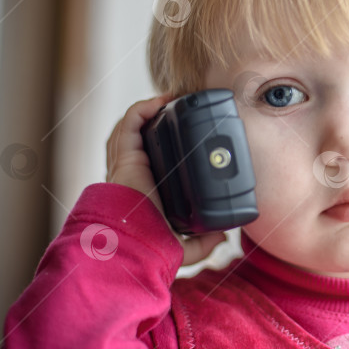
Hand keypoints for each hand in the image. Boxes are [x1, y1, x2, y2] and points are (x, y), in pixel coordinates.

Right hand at [106, 94, 226, 265]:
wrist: (134, 243)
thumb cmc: (150, 246)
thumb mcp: (185, 247)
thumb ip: (204, 243)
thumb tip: (223, 236)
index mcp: (146, 190)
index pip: (151, 160)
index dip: (165, 145)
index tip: (188, 134)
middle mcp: (134, 173)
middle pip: (141, 138)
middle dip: (157, 121)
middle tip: (181, 111)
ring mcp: (127, 162)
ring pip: (132, 127)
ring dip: (150, 111)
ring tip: (172, 101)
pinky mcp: (125, 155)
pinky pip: (129, 123)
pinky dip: (143, 108)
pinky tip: (161, 102)